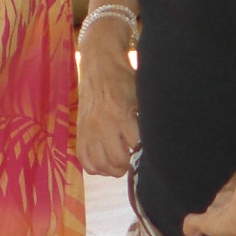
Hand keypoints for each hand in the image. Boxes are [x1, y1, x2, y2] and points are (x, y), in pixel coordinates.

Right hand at [77, 26, 139, 176]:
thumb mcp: (140, 96)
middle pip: (116, 160)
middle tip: (132, 161)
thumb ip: (145, 119)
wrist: (100, 66)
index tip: (145, 152)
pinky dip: (94, 167)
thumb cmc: (124, 80)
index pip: (134, 147)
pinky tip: (104, 163)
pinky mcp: (80, 130)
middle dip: (127, 165)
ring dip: (112, 169)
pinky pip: (84, 159)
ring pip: (99, 164)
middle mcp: (102, 124)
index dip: (141, 153)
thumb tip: (156, 141)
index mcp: (120, 114)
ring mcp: (88, 129)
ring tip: (119, 165)